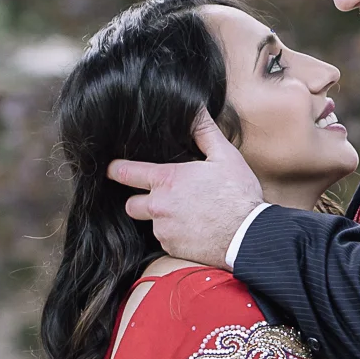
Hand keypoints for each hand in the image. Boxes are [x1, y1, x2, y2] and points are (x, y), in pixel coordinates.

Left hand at [108, 110, 266, 267]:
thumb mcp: (225, 156)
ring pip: (151, 224)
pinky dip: (175, 236)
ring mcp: (164, 230)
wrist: (248, 236)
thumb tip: (195, 109)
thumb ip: (204, 131)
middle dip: (140, 201)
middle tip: (161, 197)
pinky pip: (166, 240)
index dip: (115, 169)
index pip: (126, 172)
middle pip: (131, 204)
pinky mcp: (172, 249)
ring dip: (162, 219)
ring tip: (188, 214)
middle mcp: (159, 206)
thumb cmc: (238, 194)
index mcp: (167, 179)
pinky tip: (194, 230)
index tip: (111, 169)